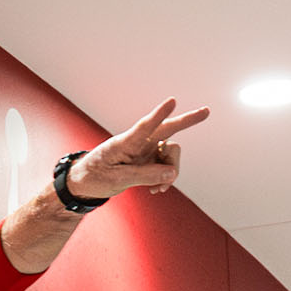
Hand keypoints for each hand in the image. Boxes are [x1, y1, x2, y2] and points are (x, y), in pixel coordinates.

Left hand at [67, 98, 210, 200]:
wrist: (83, 184)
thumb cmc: (94, 177)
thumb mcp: (116, 180)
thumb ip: (144, 176)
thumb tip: (172, 173)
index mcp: (123, 143)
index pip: (143, 127)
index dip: (158, 115)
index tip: (172, 101)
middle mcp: (137, 143)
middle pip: (166, 130)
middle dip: (186, 121)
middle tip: (206, 111)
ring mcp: (144, 150)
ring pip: (170, 153)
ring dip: (171, 171)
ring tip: (159, 189)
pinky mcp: (148, 160)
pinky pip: (166, 166)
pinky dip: (166, 178)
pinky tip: (156, 189)